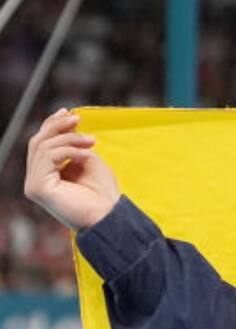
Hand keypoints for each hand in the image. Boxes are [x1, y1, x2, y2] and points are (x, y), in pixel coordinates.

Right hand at [24, 109, 120, 231]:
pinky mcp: (38, 188)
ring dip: (69, 139)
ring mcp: (34, 185)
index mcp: (46, 175)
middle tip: (78, 119)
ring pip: (42, 147)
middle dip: (57, 126)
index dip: (52, 125)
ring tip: (92, 141)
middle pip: (37, 142)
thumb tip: (65, 120)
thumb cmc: (103, 193)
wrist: (109, 216)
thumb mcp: (88, 160)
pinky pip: (48, 157)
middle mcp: (35, 180)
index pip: (41, 144)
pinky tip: (86, 154)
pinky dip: (69, 150)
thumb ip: (73, 143)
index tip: (69, 112)